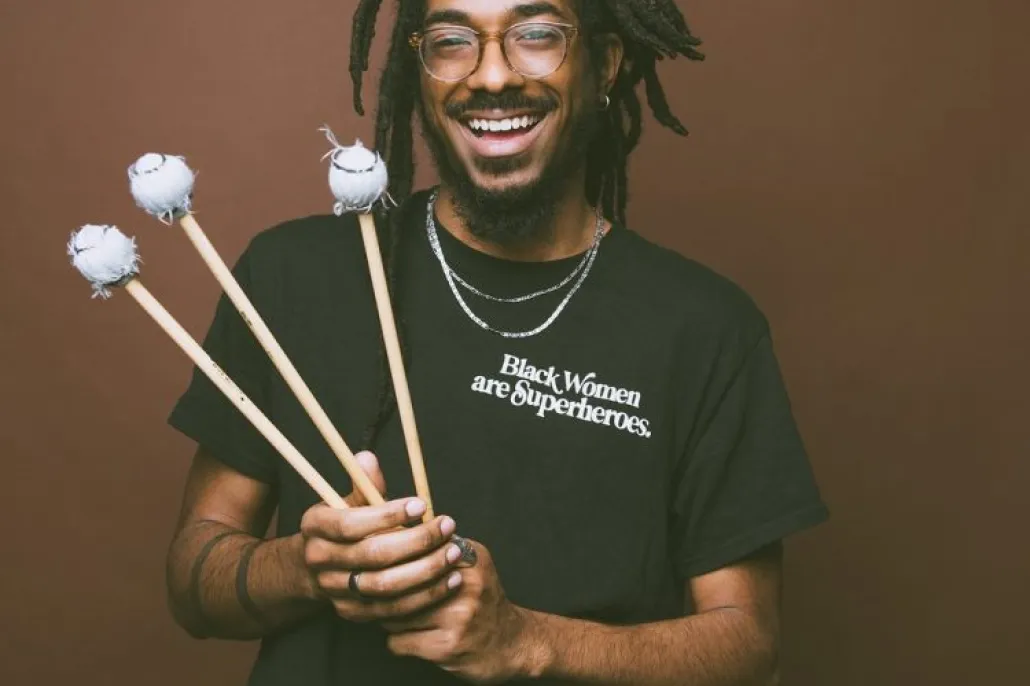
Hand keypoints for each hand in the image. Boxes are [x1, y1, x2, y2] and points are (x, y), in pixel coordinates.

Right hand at [298, 452, 464, 622]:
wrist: (322, 568)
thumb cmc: (345, 525)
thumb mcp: (349, 501)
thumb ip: (364, 483)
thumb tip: (367, 458)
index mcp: (315, 526)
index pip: (350, 523)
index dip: (387, 515)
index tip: (421, 505)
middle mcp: (319, 560)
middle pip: (372, 555)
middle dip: (416, 541)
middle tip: (448, 527)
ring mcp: (335, 591)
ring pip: (385, 586)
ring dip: (426, 571)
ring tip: (453, 553)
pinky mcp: (354, 614)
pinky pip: (394, 610)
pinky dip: (425, 596)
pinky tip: (450, 580)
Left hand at [381, 540, 543, 683]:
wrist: (512, 642)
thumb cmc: (481, 600)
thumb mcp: (471, 563)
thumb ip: (440, 548)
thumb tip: (391, 535)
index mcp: (469, 556)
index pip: (414, 549)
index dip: (392, 558)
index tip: (383, 565)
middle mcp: (466, 582)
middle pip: (398, 581)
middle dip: (386, 591)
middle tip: (385, 596)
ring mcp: (458, 615)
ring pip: (393, 613)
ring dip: (390, 618)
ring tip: (402, 618)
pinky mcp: (448, 646)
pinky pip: (398, 641)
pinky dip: (398, 642)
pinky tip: (412, 638)